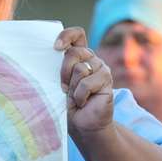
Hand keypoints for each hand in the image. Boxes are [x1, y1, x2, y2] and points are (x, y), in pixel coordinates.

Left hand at [56, 27, 113, 141]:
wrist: (83, 125)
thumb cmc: (68, 105)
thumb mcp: (59, 83)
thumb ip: (59, 68)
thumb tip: (54, 53)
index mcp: (79, 56)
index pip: (77, 35)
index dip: (67, 36)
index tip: (56, 47)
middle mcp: (91, 59)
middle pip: (74, 52)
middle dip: (63, 71)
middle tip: (62, 88)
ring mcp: (101, 68)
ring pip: (80, 68)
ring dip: (72, 87)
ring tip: (76, 98)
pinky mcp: (107, 80)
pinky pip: (87, 82)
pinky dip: (80, 96)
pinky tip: (83, 103)